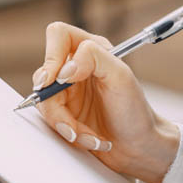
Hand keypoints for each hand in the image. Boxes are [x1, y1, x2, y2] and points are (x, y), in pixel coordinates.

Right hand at [32, 22, 178, 182]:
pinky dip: (69, 133)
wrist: (138, 147)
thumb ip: (94, 58)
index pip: (58, 35)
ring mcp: (67, 92)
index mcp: (91, 51)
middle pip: (44, 75)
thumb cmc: (135, 111)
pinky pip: (50, 120)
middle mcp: (76, 68)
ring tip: (90, 136)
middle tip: (72, 123)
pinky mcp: (63, 113)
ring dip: (66, 124)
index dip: (52, 56)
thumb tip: (63, 68)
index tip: (58, 80)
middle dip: (57, 105)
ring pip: (44, 102)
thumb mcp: (121, 77)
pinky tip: (89, 139)